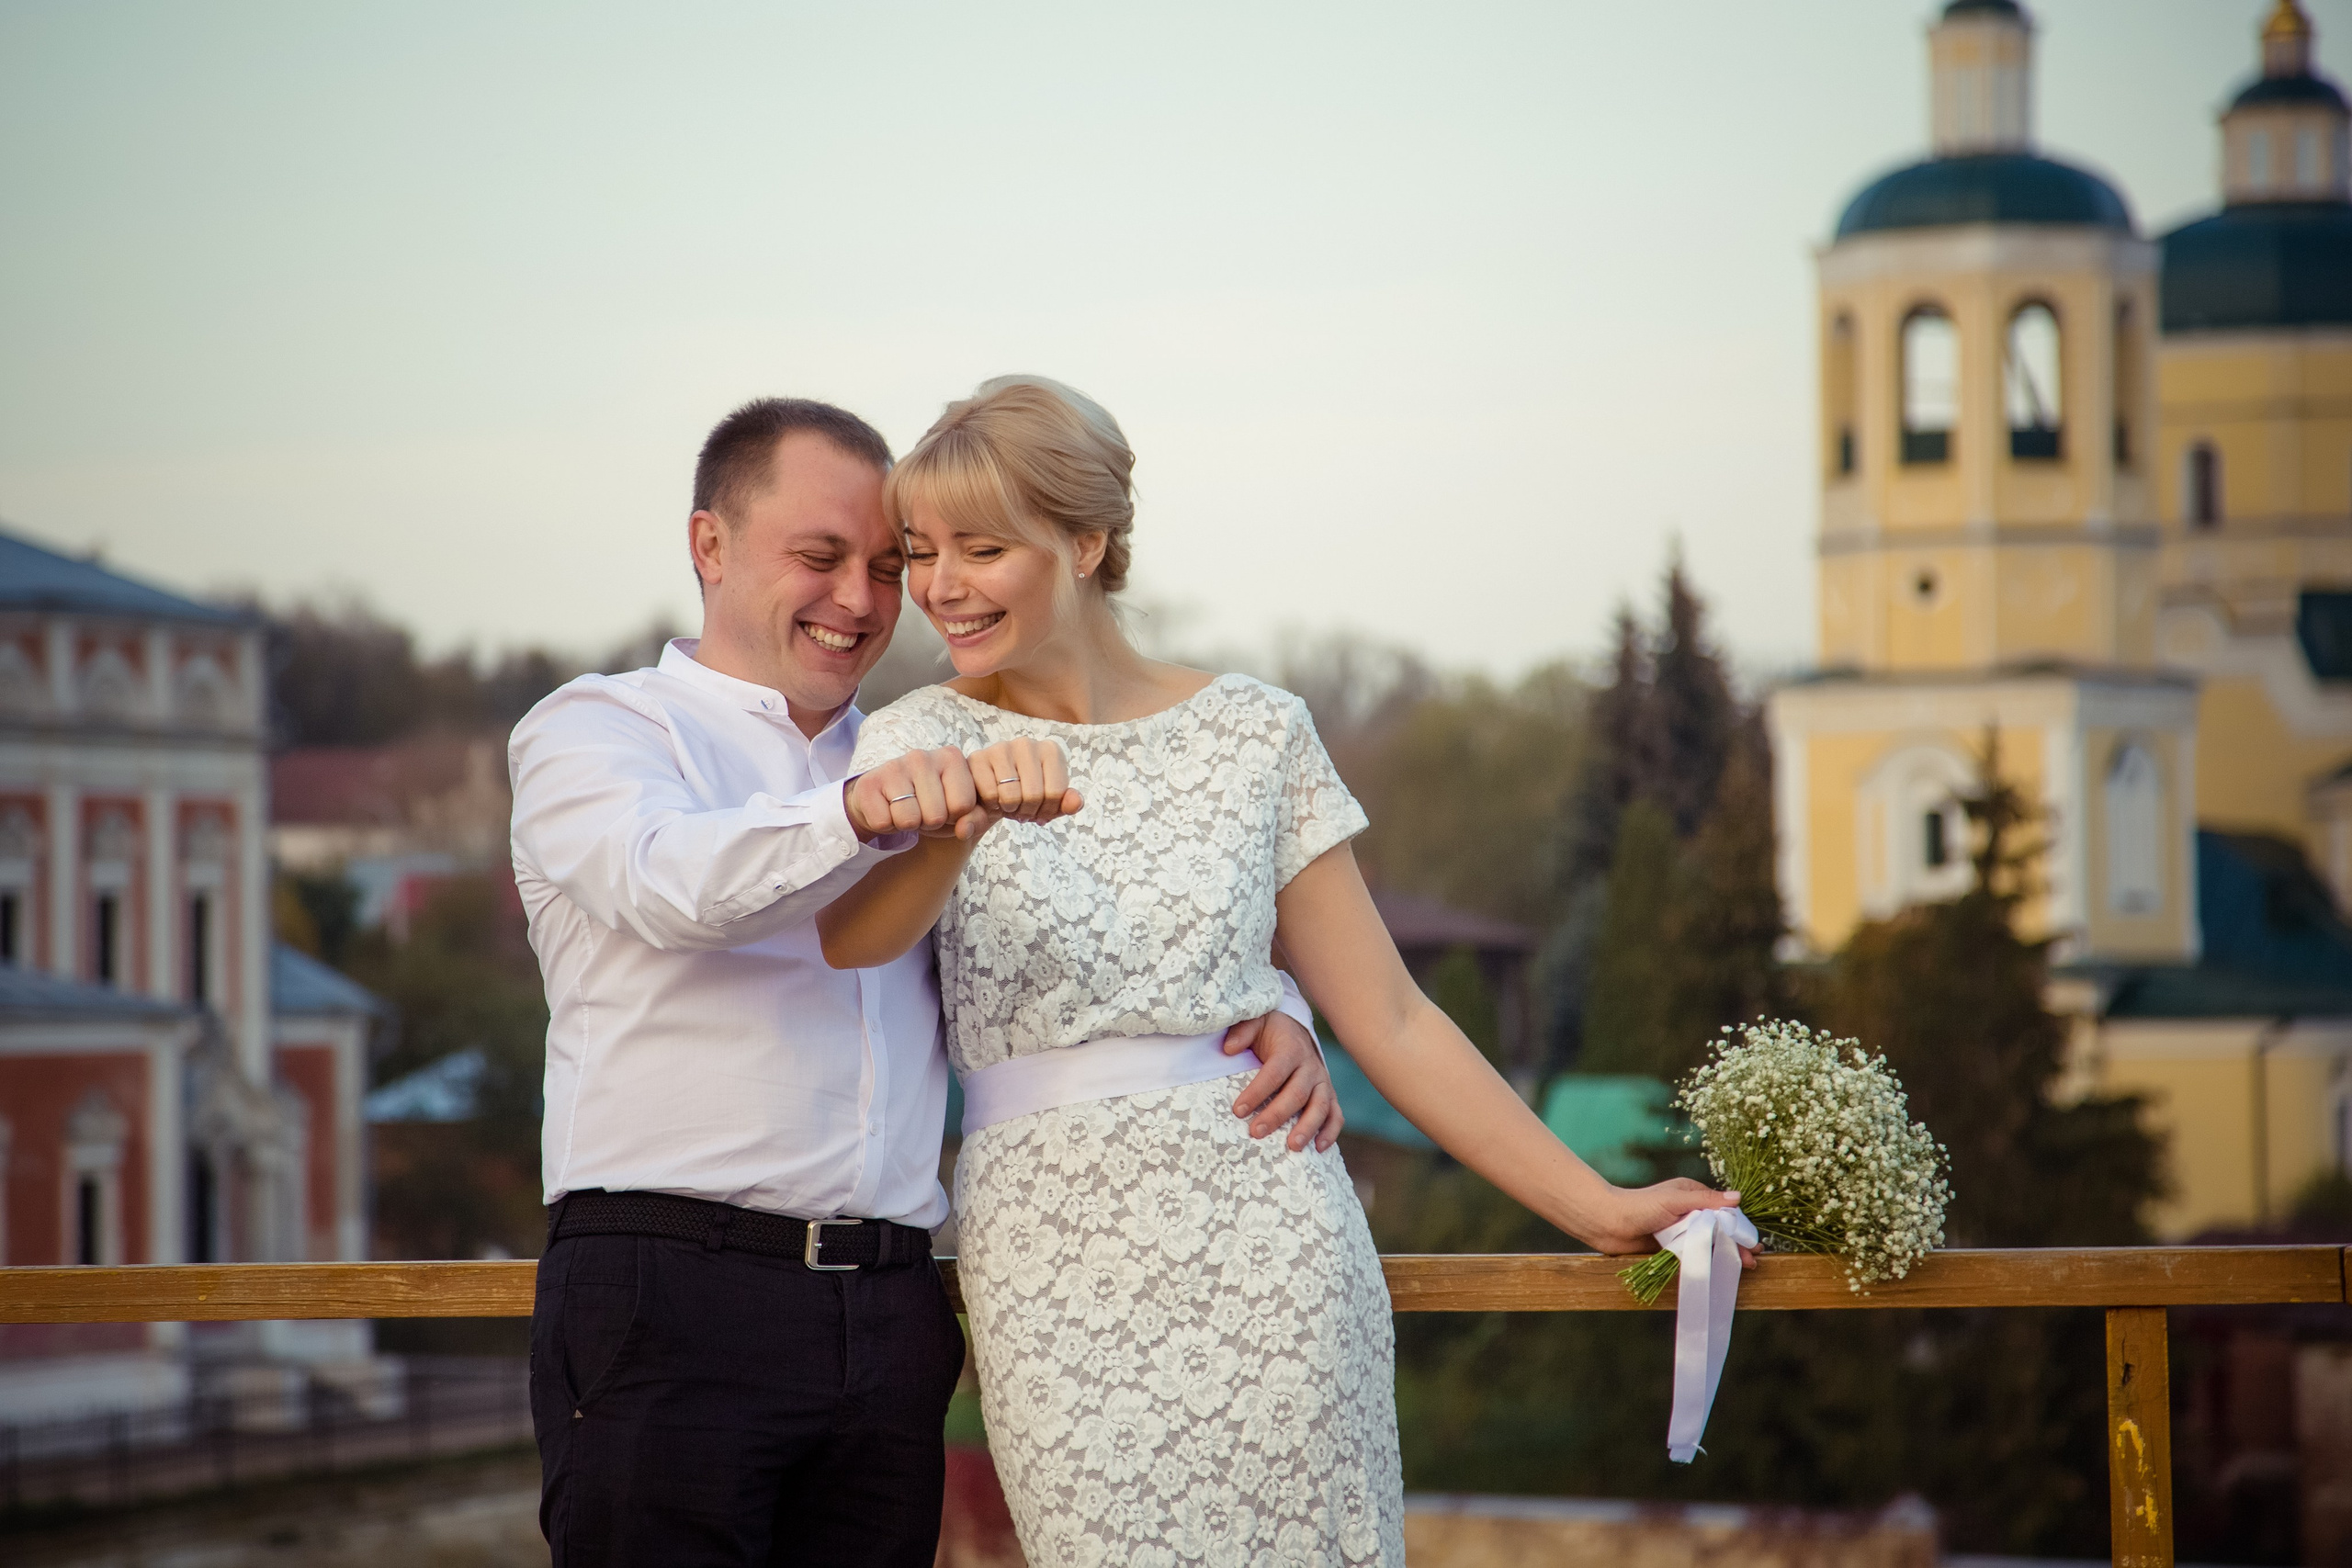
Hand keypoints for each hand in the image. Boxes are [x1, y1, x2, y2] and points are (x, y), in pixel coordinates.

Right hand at [845, 747, 984, 841]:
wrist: (886, 799)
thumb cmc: (929, 803)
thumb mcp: (958, 810)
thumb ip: (975, 819)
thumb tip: (964, 830)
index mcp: (951, 757)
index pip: (963, 806)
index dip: (954, 816)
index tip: (944, 806)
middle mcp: (922, 756)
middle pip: (936, 816)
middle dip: (929, 823)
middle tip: (920, 809)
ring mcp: (893, 766)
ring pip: (909, 821)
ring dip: (907, 825)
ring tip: (904, 809)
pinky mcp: (869, 783)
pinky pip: (883, 823)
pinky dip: (885, 825)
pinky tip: (886, 808)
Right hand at [968, 737, 1083, 825]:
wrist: (993, 794)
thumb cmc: (1026, 797)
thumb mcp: (1051, 803)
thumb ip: (1068, 804)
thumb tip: (1077, 803)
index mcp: (1051, 751)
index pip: (1057, 793)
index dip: (1049, 811)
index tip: (1041, 809)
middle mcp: (1027, 743)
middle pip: (1034, 796)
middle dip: (1028, 812)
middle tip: (1022, 810)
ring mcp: (1001, 748)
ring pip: (1011, 796)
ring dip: (1010, 810)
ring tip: (1008, 804)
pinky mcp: (978, 758)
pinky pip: (991, 795)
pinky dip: (992, 805)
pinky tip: (993, 799)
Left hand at [1224, 1011, 1342, 1152]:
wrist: (1296, 1032)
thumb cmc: (1270, 1032)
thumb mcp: (1256, 1022)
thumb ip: (1243, 1031)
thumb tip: (1229, 1049)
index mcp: (1291, 1049)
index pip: (1274, 1073)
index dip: (1256, 1092)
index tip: (1238, 1110)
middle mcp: (1310, 1067)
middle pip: (1296, 1093)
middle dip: (1276, 1115)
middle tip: (1256, 1132)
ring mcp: (1323, 1082)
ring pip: (1320, 1106)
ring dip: (1307, 1127)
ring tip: (1292, 1147)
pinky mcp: (1329, 1095)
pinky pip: (1335, 1115)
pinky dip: (1330, 1132)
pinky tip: (1319, 1149)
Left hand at [1581, 1178, 1756, 1266]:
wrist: (1607, 1224)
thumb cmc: (1640, 1206)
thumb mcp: (1675, 1200)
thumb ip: (1706, 1201)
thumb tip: (1738, 1197)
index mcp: (1691, 1195)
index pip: (1723, 1211)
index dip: (1739, 1226)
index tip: (1753, 1241)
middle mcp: (1688, 1212)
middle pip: (1719, 1229)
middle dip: (1736, 1243)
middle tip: (1753, 1259)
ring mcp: (1680, 1230)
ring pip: (1708, 1242)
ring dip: (1724, 1253)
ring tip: (1741, 1266)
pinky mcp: (1671, 1247)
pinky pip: (1693, 1254)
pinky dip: (1706, 1260)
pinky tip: (1719, 1269)